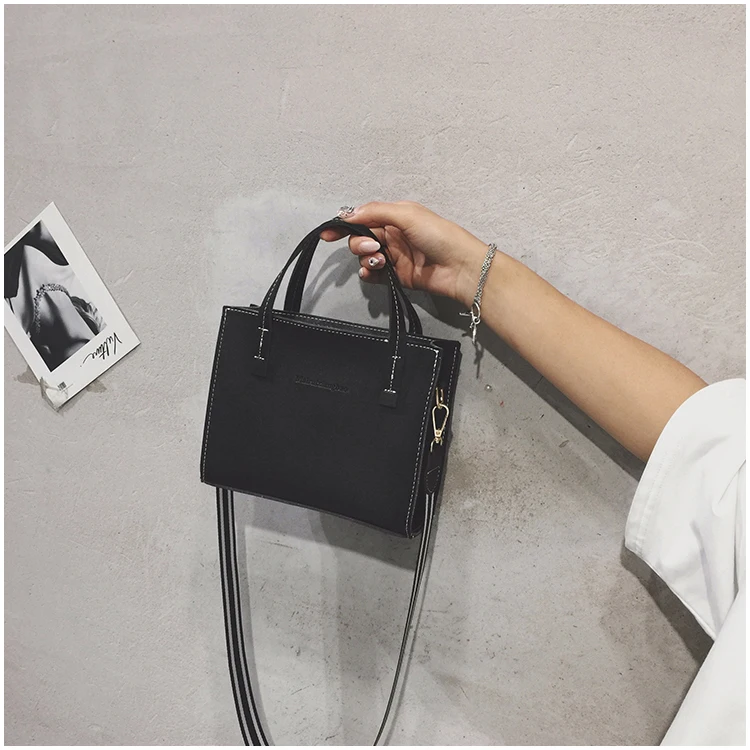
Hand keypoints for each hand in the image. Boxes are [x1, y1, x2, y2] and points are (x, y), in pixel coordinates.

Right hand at [320, 201, 488, 306]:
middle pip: (361, 240)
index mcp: (395, 217)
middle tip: (373, 250)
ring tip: (381, 263)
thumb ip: (375, 212)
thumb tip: (349, 214)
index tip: (328, 234)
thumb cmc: (440, 236)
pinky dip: (370, 275)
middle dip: (360, 245)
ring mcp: (395, 257)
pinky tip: (374, 274)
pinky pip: (375, 276)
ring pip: (366, 259)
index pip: (363, 219)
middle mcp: (393, 236)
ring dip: (367, 261)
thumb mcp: (406, 214)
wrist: (460, 268)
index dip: (344, 225)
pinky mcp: (398, 276)